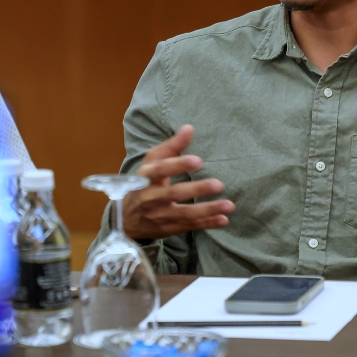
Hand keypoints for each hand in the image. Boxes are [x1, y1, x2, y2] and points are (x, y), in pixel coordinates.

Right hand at [122, 125, 234, 240]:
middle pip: (174, 193)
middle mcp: (152, 197)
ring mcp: (161, 215)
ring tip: (229, 205)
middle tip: (219, 184)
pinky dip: (208, 224)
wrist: (126, 219)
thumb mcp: (151, 163)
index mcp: (146, 177)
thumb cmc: (142, 183)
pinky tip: (224, 219)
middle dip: (197, 190)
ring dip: (208, 210)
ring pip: (185, 214)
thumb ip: (171, 146)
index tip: (198, 160)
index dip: (178, 165)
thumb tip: (189, 128)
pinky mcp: (169, 228)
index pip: (161, 170)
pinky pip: (190, 226)